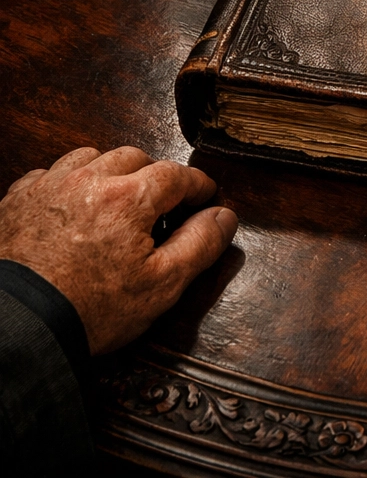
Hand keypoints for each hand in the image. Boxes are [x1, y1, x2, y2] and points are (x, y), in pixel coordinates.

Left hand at [0, 146, 236, 353]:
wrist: (14, 330)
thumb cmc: (86, 310)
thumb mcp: (162, 285)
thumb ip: (200, 244)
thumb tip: (224, 216)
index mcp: (130, 198)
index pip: (177, 174)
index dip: (197, 185)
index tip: (205, 196)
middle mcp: (90, 180)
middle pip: (135, 157)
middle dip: (154, 176)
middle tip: (160, 204)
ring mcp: (49, 187)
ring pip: (91, 158)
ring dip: (109, 171)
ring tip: (115, 200)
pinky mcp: (16, 201)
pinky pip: (49, 174)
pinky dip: (67, 183)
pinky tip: (71, 208)